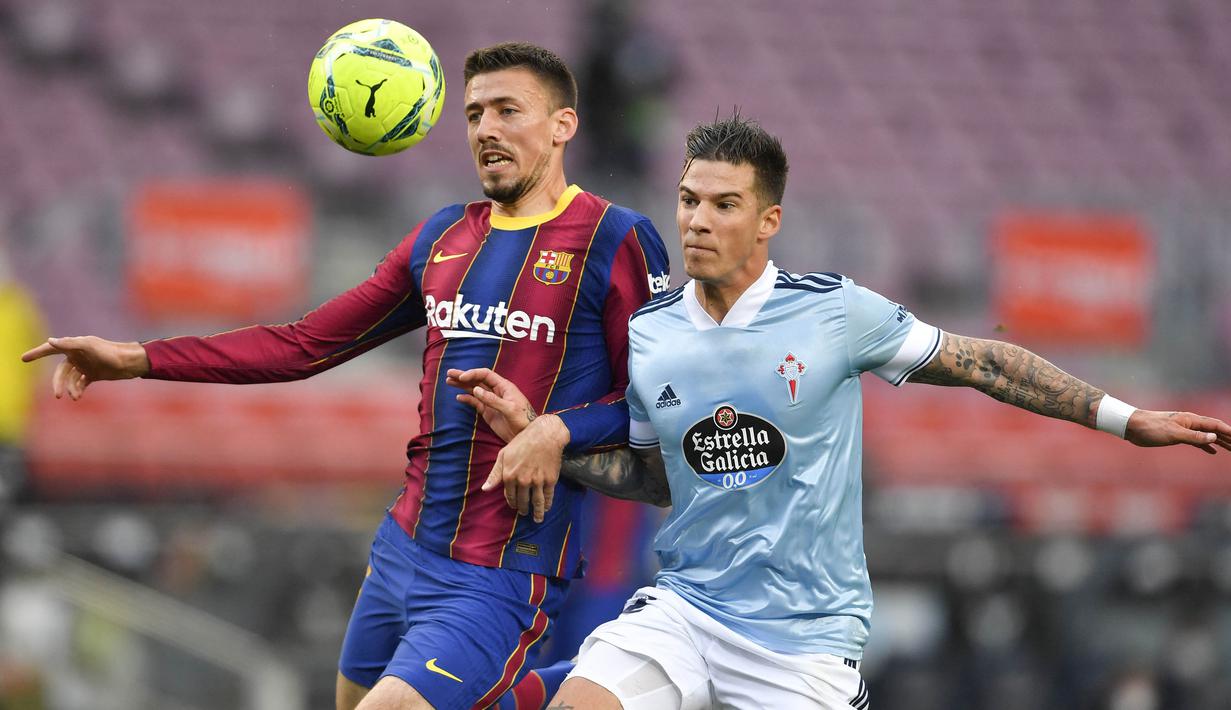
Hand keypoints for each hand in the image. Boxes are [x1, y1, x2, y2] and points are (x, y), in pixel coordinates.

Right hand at [20, 336, 149, 399]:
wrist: (131, 363)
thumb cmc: (111, 352)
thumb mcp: (89, 347)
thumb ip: (69, 344)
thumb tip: (50, 341)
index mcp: (75, 346)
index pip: (51, 349)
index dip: (37, 353)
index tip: (23, 359)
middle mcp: (78, 355)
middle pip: (60, 371)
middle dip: (57, 383)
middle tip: (57, 395)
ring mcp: (85, 365)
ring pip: (70, 379)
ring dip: (70, 388)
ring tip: (75, 397)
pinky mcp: (93, 374)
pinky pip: (80, 384)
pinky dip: (77, 390)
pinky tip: (78, 396)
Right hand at [446, 367, 535, 441]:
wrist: (526, 435)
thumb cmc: (523, 420)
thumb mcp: (510, 409)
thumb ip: (493, 399)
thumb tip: (476, 390)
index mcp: (504, 386)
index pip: (485, 375)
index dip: (473, 374)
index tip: (461, 377)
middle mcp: (496, 391)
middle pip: (478, 380)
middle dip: (464, 376)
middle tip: (449, 373)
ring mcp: (491, 401)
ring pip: (474, 390)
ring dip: (462, 385)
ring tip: (449, 381)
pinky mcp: (488, 411)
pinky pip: (476, 402)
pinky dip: (467, 399)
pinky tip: (459, 397)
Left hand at [481, 414, 571, 522]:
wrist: (545, 434)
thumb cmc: (522, 442)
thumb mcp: (504, 455)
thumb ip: (495, 474)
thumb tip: (485, 489)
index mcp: (509, 476)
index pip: (510, 495)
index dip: (512, 502)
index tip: (514, 506)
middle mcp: (523, 481)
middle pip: (523, 501)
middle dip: (523, 509)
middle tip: (524, 513)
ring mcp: (537, 481)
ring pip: (536, 502)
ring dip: (536, 512)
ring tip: (537, 519)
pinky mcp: (550, 480)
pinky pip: (548, 496)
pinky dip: (547, 504)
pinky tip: (546, 508)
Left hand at [1124, 410, 1230, 453]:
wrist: (1132, 426)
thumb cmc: (1151, 428)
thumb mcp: (1174, 434)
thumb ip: (1194, 437)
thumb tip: (1214, 437)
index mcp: (1191, 420)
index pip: (1216, 425)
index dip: (1229, 432)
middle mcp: (1190, 423)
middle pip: (1214, 430)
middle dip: (1228, 438)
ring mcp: (1183, 429)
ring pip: (1206, 436)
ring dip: (1219, 442)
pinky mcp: (1176, 436)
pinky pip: (1196, 441)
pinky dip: (1205, 446)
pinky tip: (1213, 452)